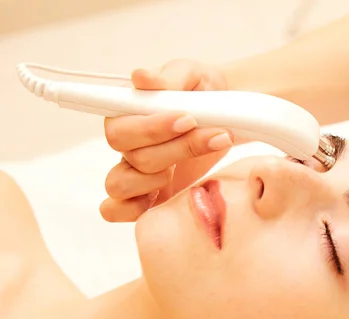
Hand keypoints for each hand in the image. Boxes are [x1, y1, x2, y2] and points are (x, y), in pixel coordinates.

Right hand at [101, 59, 233, 221]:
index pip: (119, 125)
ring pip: (121, 184)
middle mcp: (126, 144)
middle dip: (176, 148)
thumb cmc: (202, 92)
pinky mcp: (149, 195)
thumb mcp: (194, 76)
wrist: (227, 116)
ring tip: (197, 161)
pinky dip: (131, 210)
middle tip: (216, 134)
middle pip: (131, 155)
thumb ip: (170, 77)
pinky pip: (118, 210)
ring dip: (160, 177)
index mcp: (127, 113)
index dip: (152, 128)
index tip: (188, 119)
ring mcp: (135, 172)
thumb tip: (140, 77)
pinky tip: (165, 198)